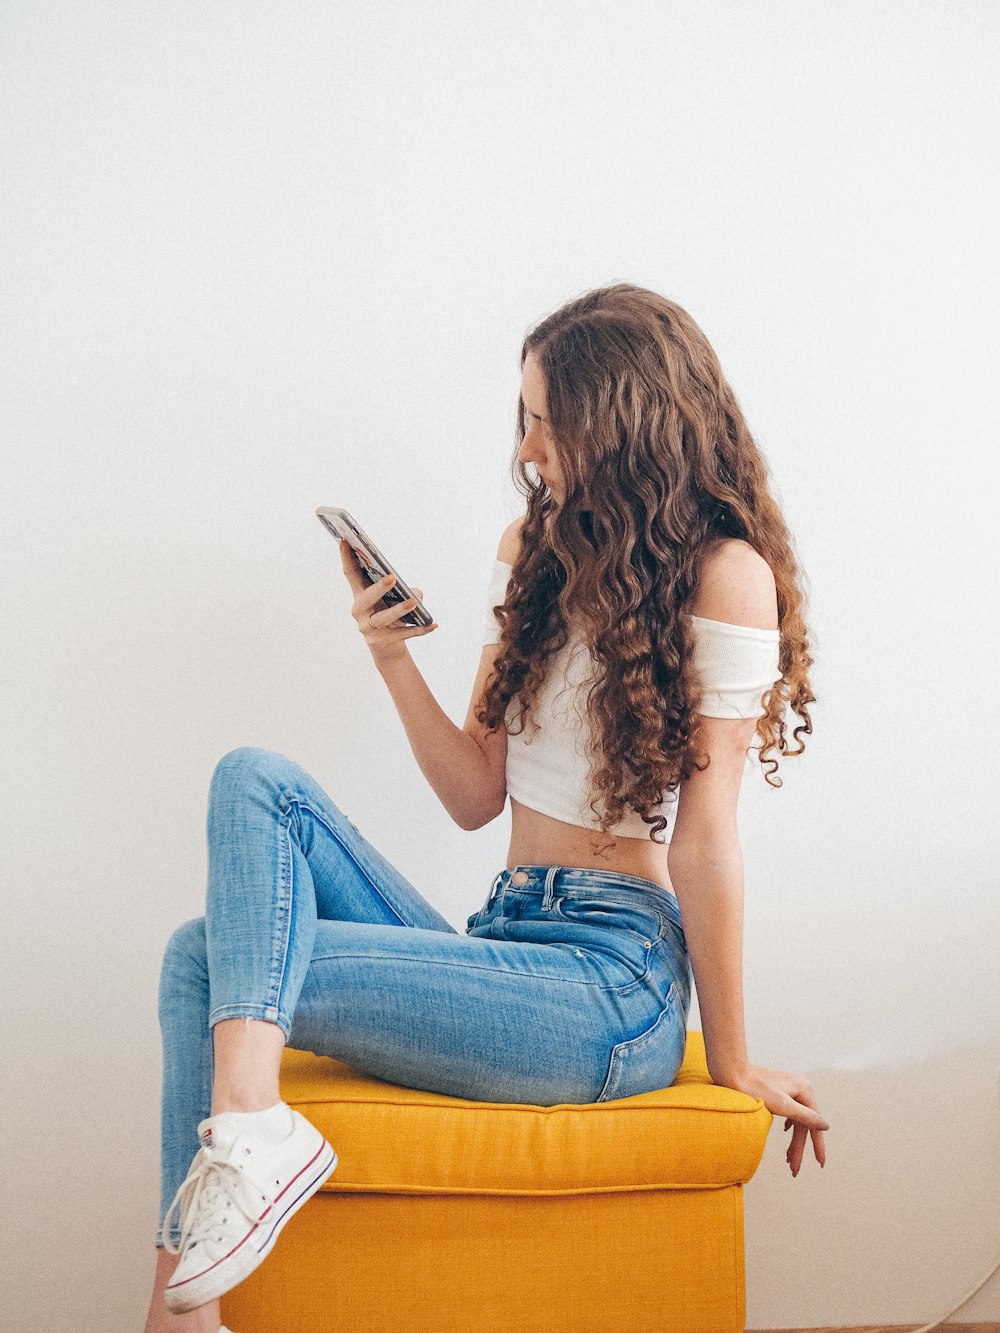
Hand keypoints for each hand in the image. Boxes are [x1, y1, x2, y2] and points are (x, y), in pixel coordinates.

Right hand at [338, 538, 437, 664]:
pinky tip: (433, 625)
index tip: (345, 540)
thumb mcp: (399, 598)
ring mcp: (368, 628)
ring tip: (414, 602)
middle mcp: (359, 611)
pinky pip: (402, 634)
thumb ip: (408, 591)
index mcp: (360, 595)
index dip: (346, 557)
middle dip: (378, 588)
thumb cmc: (391, 613)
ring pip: (383, 618)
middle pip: (366, 598)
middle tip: (392, 577)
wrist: (388, 645)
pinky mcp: (380, 641)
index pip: (351, 574)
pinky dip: (419, 630)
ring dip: (399, 610)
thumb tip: (415, 595)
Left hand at [718, 1062, 827, 1175]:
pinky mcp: (779, 1092)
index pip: (814, 1123)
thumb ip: (805, 1117)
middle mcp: (800, 1088)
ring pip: (795, 1121)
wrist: (732, 1073)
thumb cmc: (755, 1088)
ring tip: (788, 1160)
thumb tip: (825, 1126)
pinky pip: (789, 1113)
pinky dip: (788, 1127)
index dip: (817, 1145)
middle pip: (803, 1125)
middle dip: (798, 1148)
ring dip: (792, 1140)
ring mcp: (790, 1090)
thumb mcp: (783, 1105)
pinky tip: (786, 1132)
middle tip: (793, 1169)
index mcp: (804, 1090)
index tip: (820, 1163)